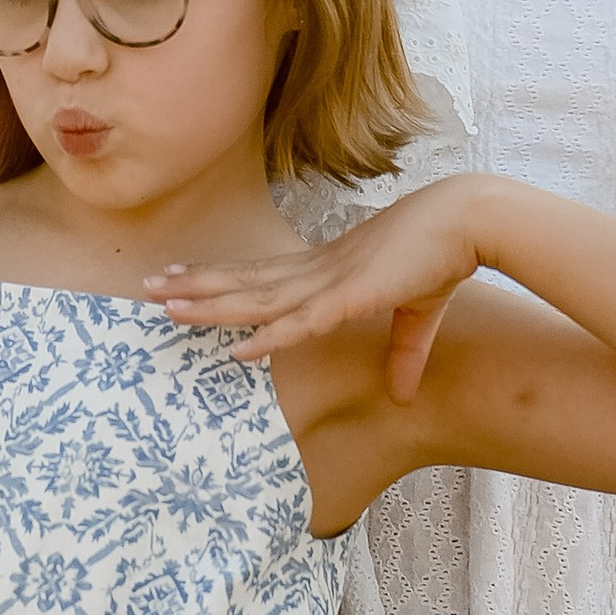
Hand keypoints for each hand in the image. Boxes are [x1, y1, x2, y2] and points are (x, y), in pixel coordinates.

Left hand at [153, 178, 492, 399]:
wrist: (467, 221)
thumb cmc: (441, 254)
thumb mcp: (418, 313)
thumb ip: (405, 352)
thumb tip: (403, 394)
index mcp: (328, 268)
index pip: (261, 274)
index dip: (220, 278)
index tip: (181, 278)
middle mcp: (318, 271)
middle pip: (244, 281)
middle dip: (195, 285)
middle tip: (148, 287)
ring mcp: (330, 282)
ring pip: (257, 298)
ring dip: (211, 303)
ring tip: (166, 305)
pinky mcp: (351, 297)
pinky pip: (300, 323)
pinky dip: (268, 336)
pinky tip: (237, 348)